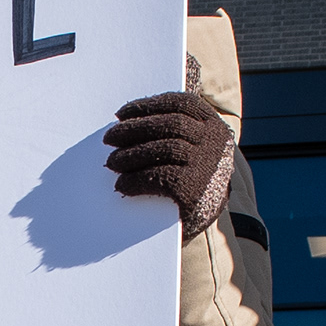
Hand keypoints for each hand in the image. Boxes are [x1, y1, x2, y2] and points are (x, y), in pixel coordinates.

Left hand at [106, 90, 234, 235]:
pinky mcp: (195, 189)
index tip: (121, 113)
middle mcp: (215, 142)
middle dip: (135, 128)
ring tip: (112, 162)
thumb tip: (127, 121)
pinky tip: (123, 184)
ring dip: (132, 154)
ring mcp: (207, 165)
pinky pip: (159, 177)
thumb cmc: (192, 180)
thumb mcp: (193, 149)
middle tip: (109, 138)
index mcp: (215, 125)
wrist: (207, 221)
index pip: (180, 104)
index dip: (148, 106)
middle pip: (170, 124)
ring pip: (164, 149)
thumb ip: (173, 131)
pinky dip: (136, 179)